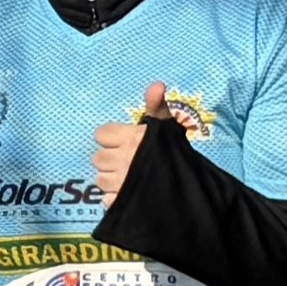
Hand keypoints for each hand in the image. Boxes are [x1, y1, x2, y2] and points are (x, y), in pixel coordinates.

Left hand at [88, 83, 182, 199]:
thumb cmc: (175, 152)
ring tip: (125, 178)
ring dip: (110, 179)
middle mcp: (122, 159)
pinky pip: (106, 199)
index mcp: (130, 138)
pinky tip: (126, 194)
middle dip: (108, 160)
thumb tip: (157, 84)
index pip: (101, 134)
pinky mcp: (122, 202)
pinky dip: (114, 198)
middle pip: (97, 158)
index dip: (109, 138)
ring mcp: (121, 182)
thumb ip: (157, 106)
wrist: (189, 185)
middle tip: (123, 162)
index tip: (120, 142)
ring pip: (100, 179)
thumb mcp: (168, 126)